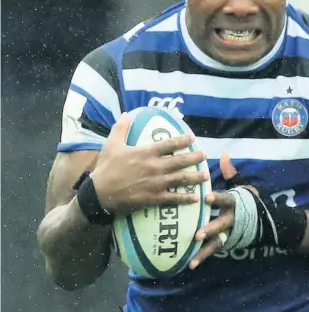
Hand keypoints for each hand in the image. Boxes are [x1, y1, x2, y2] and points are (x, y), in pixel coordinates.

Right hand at [91, 113, 208, 213]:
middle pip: (181, 161)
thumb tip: (127, 113)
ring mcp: (156, 183)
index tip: (192, 137)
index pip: (170, 144)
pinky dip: (186, 198)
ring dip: (196, 177)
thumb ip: (120, 128)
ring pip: (181, 179)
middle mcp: (155, 167)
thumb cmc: (106, 168)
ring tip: (206, 176)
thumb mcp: (111, 144)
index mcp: (146, 152)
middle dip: (195, 157)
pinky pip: (174, 198)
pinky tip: (196, 198)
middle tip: (205, 155)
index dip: (183, 140)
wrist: (99, 193)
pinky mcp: (154, 198)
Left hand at [190, 152, 241, 268]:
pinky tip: (190, 265)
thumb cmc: (247, 201)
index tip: (207, 197)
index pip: (226, 200)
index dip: (218, 198)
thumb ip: (230, 173)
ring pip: (216, 242)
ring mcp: (229, 233)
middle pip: (220, 225)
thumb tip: (224, 154)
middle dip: (209, 229)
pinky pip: (212, 251)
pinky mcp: (225, 242)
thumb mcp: (242, 186)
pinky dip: (202, 258)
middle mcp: (232, 219)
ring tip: (192, 257)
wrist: (264, 221)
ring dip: (204, 250)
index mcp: (234, 203)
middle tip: (197, 234)